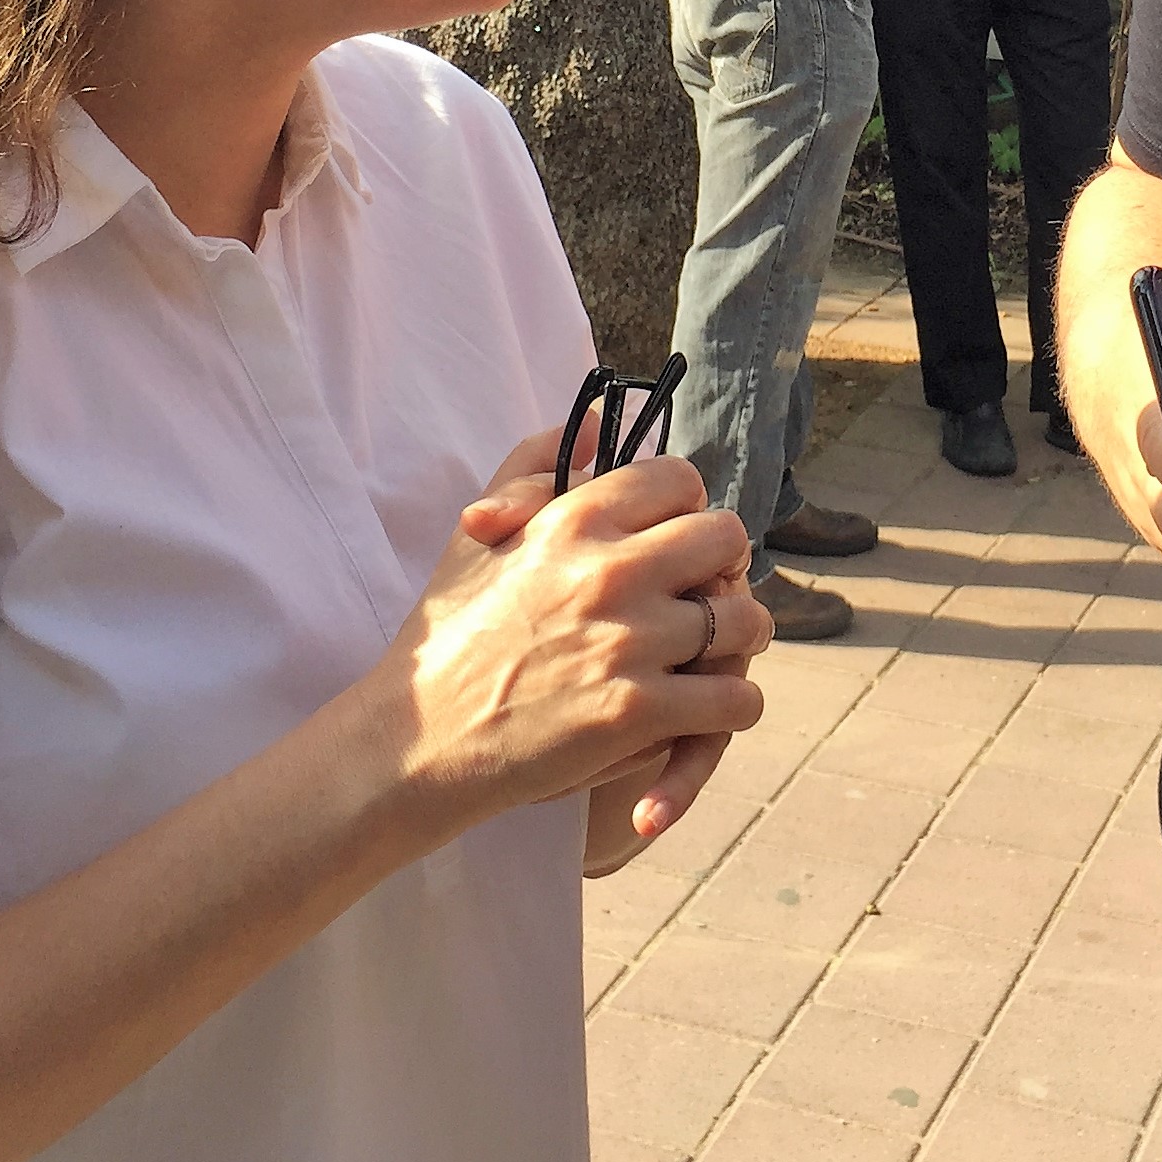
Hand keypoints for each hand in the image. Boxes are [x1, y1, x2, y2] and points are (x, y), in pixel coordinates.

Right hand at [361, 453, 769, 850]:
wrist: (417, 741)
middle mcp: (610, 570)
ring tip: (718, 652)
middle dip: (725, 564)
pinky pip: (735, 698)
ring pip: (745, 619)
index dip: (689, 506)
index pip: (679, 479)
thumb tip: (594, 421)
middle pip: (727, 539)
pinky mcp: (637, 714)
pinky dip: (733, 704)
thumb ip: (531, 464)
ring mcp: (629, 643)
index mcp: (574, 519)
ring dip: (740, 636)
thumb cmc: (449, 635)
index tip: (679, 537)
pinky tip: (710, 707)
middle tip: (708, 592)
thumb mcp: (476, 533)